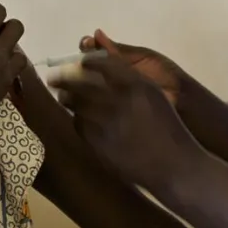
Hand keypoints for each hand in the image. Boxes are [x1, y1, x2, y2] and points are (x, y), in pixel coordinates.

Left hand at [48, 55, 202, 193]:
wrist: (174, 165)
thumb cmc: (166, 127)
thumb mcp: (155, 96)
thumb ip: (130, 79)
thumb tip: (101, 65)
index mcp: (136, 85)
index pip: (102, 65)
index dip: (86, 62)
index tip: (78, 62)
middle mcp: (120, 101)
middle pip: (81, 83)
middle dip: (64, 79)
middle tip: (54, 78)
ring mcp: (108, 125)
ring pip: (77, 106)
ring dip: (66, 99)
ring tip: (63, 97)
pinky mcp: (100, 145)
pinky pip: (81, 127)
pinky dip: (77, 120)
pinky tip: (79, 119)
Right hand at [79, 30, 183, 104]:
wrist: (179, 98)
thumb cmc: (163, 74)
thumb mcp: (141, 57)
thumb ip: (118, 50)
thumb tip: (96, 34)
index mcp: (118, 60)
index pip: (95, 50)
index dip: (88, 46)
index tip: (86, 44)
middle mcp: (110, 75)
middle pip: (87, 66)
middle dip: (80, 60)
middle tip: (80, 60)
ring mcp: (109, 93)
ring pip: (87, 84)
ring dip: (80, 78)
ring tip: (79, 74)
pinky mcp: (110, 110)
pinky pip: (94, 102)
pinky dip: (86, 97)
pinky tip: (82, 91)